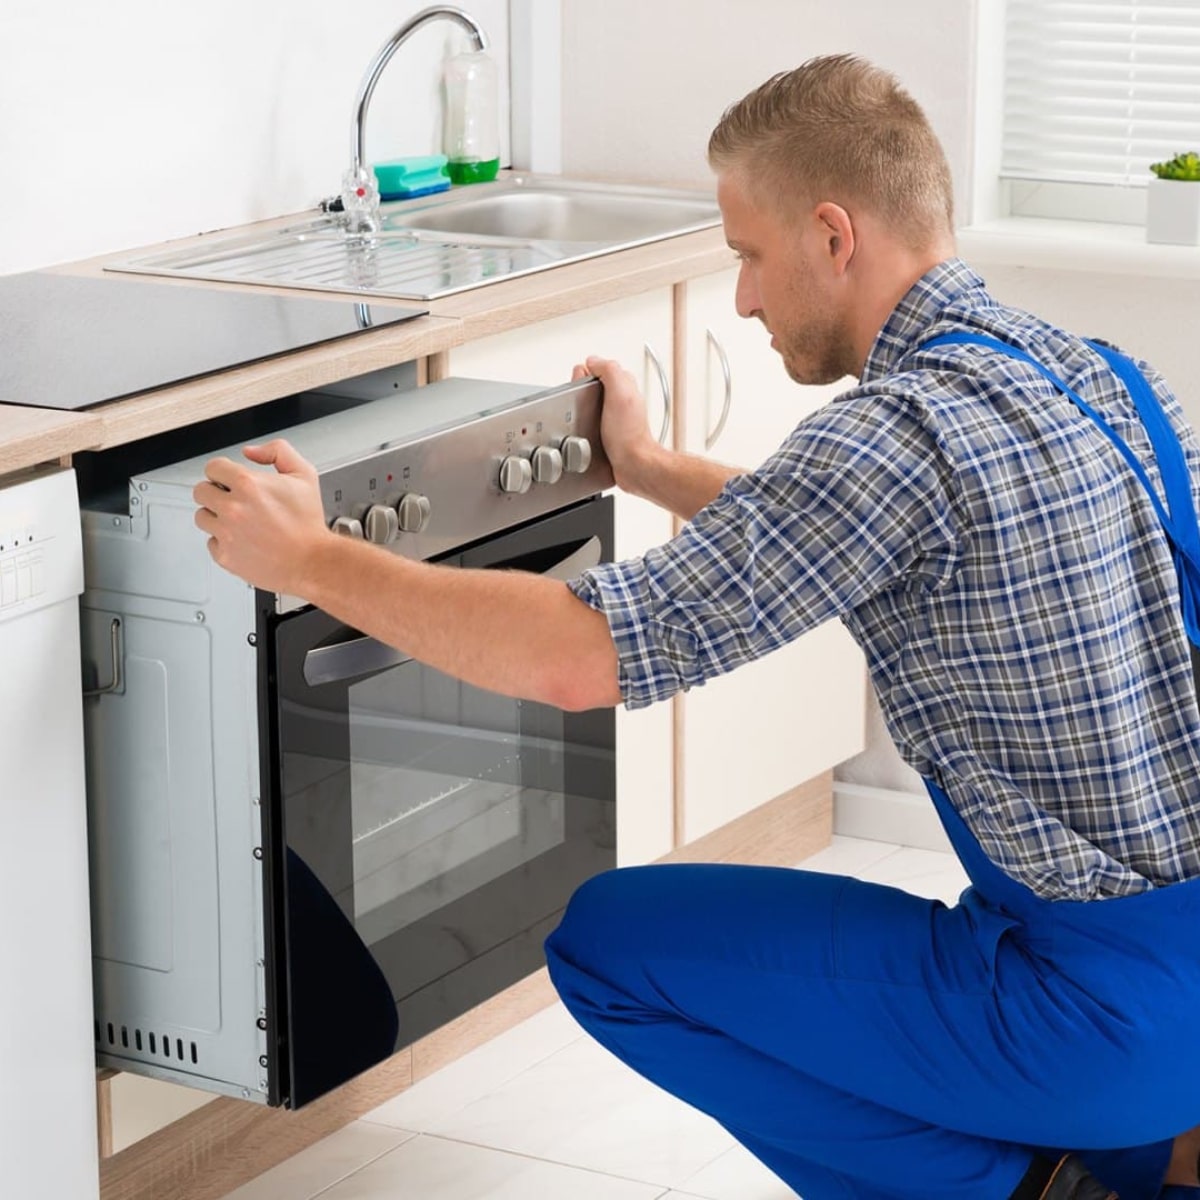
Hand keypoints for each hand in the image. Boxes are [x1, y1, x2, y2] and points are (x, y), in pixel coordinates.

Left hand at [193, 439, 330, 594]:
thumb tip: (251, 452)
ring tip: (238, 521)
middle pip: (200, 491)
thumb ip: (278, 451)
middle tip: (232, 500)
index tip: (229, 479)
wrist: (311, 561)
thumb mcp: (304, 475)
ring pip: (201, 517)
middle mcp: (233, 507)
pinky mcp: (225, 555)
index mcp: (248, 484)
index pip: (213, 468)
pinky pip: (211, 542)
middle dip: (215, 492)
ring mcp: (226, 533)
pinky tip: (242, 540)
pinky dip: (223, 541)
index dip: (222, 472)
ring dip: (215, 516)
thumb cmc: (308, 524)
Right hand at [572, 356, 664, 493]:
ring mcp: (614, 417)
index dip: (585, 374)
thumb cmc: (629, 436)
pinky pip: (589, 423)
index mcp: (624, 385)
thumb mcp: (620, 393)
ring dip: (579, 411)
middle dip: (580, 393)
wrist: (632, 465)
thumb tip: (593, 361)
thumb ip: (608, 370)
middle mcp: (620, 400)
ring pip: (588, 405)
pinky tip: (585, 432)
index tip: (582, 386)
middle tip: (582, 407)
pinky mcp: (607, 433)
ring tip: (582, 421)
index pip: (598, 368)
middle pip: (591, 386)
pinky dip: (584, 426)